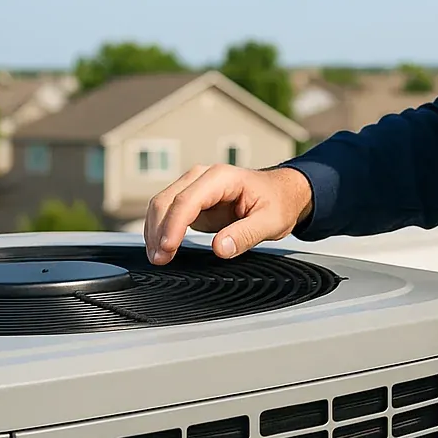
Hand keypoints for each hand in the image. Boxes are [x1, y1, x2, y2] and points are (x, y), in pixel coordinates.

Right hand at [143, 164, 312, 264]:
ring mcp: (195, 187)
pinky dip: (160, 229)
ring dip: (154, 230)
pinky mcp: (192, 200)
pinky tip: (161, 248)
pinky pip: (168, 212)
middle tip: (160, 259)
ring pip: (162, 205)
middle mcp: (203, 178)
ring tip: (158, 257)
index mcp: (222, 178)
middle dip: (158, 230)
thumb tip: (219, 248)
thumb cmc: (278, 202)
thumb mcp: (271, 221)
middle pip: (167, 200)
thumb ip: (245, 234)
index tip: (167, 248)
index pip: (188, 200)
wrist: (282, 193)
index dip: (174, 225)